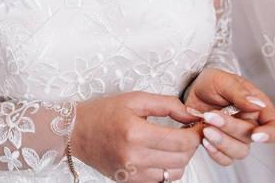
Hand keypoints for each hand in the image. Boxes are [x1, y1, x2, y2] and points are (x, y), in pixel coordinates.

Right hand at [72, 91, 202, 181]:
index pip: (181, 141)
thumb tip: (192, 114)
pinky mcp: (130, 182)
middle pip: (182, 158)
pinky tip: (161, 154)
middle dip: (191, 145)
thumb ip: (168, 105)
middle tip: (188, 131)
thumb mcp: (135, 99)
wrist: (76, 132)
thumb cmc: (102, 113)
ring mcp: (132, 173)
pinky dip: (167, 168)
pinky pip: (161, 180)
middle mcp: (134, 157)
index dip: (196, 133)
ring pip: (175, 173)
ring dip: (181, 158)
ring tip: (174, 142)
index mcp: (135, 133)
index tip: (198, 125)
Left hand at [183, 67, 274, 165]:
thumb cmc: (212, 83)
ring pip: (239, 152)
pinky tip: (203, 139)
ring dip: (221, 142)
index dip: (270, 134)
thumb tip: (256, 104)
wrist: (191, 89)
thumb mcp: (223, 80)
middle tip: (210, 116)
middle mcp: (250, 125)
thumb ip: (239, 92)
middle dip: (230, 128)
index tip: (255, 134)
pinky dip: (214, 152)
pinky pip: (224, 159)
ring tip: (206, 128)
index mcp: (258, 108)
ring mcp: (236, 137)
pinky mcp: (221, 145)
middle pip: (251, 138)